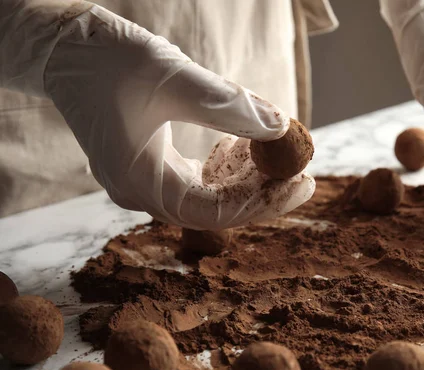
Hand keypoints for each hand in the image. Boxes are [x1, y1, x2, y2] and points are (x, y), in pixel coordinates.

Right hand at [40, 4, 313, 228]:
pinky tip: (241, 144)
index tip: (302, 182)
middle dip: (260, 189)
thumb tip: (281, 126)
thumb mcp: (173, 79)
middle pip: (215, 207)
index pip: (215, 211)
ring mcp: (145, 180)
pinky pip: (197, 178)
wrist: (64, 48)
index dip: (264, 201)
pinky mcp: (150, 164)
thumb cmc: (108, 60)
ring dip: (245, 175)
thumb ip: (228, 106)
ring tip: (272, 147)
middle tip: (300, 166)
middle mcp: (141, 191)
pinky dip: (225, 166)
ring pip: (208, 193)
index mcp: (140, 183)